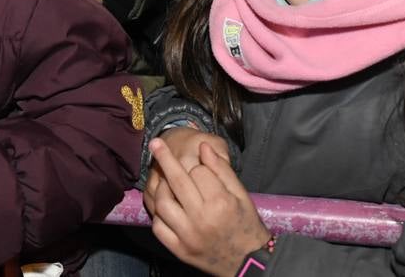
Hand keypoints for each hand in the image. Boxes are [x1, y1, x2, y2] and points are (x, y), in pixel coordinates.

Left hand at [145, 138, 270, 276]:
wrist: (248, 261)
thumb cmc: (246, 224)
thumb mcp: (241, 195)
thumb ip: (221, 170)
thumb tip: (203, 146)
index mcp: (220, 203)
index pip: (198, 172)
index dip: (200, 166)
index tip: (202, 168)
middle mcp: (202, 219)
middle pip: (176, 182)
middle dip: (164, 158)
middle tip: (156, 143)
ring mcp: (188, 236)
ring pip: (163, 204)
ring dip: (161, 188)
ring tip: (165, 181)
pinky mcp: (179, 250)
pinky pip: (159, 227)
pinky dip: (158, 214)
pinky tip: (165, 207)